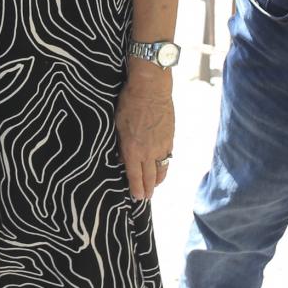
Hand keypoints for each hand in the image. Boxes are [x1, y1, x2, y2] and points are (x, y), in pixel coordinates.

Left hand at [115, 62, 175, 201]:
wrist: (151, 89)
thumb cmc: (129, 103)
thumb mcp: (117, 125)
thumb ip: (119, 144)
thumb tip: (120, 157)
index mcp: (132, 150)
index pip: (134, 177)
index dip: (136, 189)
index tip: (136, 198)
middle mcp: (148, 152)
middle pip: (150, 178)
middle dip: (147, 190)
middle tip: (145, 198)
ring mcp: (162, 146)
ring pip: (161, 170)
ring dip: (158, 180)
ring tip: (154, 186)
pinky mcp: (170, 138)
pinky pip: (168, 157)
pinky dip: (165, 165)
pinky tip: (162, 167)